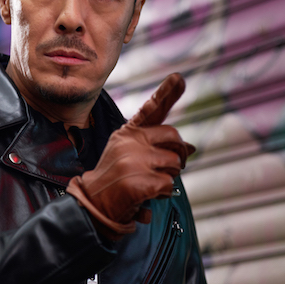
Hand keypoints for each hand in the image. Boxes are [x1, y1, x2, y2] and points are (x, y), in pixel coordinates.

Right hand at [66, 74, 194, 239]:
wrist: (93, 205)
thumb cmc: (116, 181)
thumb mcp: (132, 157)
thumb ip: (159, 148)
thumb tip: (191, 148)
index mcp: (129, 133)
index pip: (151, 109)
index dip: (167, 93)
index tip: (179, 78)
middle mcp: (130, 141)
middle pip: (174, 137)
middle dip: (177, 155)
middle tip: (167, 169)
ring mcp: (133, 160)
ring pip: (174, 163)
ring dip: (168, 178)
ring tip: (148, 185)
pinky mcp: (138, 180)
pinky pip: (167, 184)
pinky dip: (161, 194)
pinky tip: (146, 196)